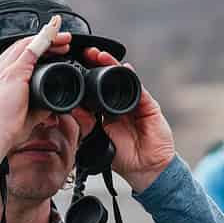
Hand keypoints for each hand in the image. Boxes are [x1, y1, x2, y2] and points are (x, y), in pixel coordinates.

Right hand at [0, 17, 72, 158]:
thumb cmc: (3, 131)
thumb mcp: (24, 114)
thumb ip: (38, 106)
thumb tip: (50, 104)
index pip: (15, 56)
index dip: (34, 49)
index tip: (49, 50)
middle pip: (21, 46)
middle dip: (43, 40)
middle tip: (61, 41)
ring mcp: (2, 69)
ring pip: (27, 44)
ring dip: (48, 38)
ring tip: (64, 39)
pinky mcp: (12, 73)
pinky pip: (31, 49)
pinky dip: (45, 40)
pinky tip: (57, 37)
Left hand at [80, 47, 175, 192]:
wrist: (145, 169)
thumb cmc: (124, 157)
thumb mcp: (99, 140)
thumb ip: (88, 125)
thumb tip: (74, 109)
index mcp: (108, 111)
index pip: (96, 88)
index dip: (87, 76)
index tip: (75, 65)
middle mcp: (121, 103)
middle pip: (110, 78)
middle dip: (99, 64)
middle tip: (87, 53)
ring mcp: (136, 103)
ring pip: (123, 79)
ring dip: (112, 66)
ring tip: (101, 56)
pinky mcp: (149, 106)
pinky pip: (139, 89)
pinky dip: (131, 78)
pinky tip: (125, 69)